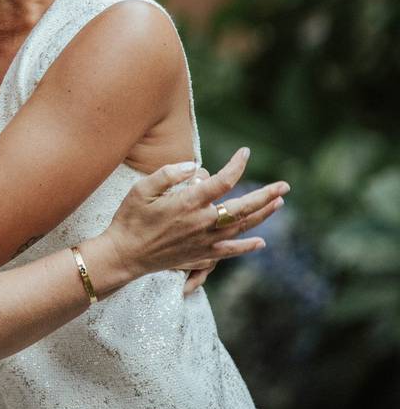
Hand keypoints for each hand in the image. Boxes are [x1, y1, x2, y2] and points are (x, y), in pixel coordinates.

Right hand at [102, 148, 288, 280]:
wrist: (124, 255)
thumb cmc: (130, 219)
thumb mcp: (141, 189)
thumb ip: (167, 174)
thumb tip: (193, 167)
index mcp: (189, 203)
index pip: (223, 181)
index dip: (238, 165)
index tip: (245, 153)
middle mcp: (202, 222)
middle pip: (243, 207)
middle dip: (266, 195)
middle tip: (284, 186)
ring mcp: (204, 241)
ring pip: (241, 227)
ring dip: (263, 215)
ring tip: (278, 204)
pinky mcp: (200, 255)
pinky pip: (230, 251)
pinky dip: (247, 247)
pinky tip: (260, 242)